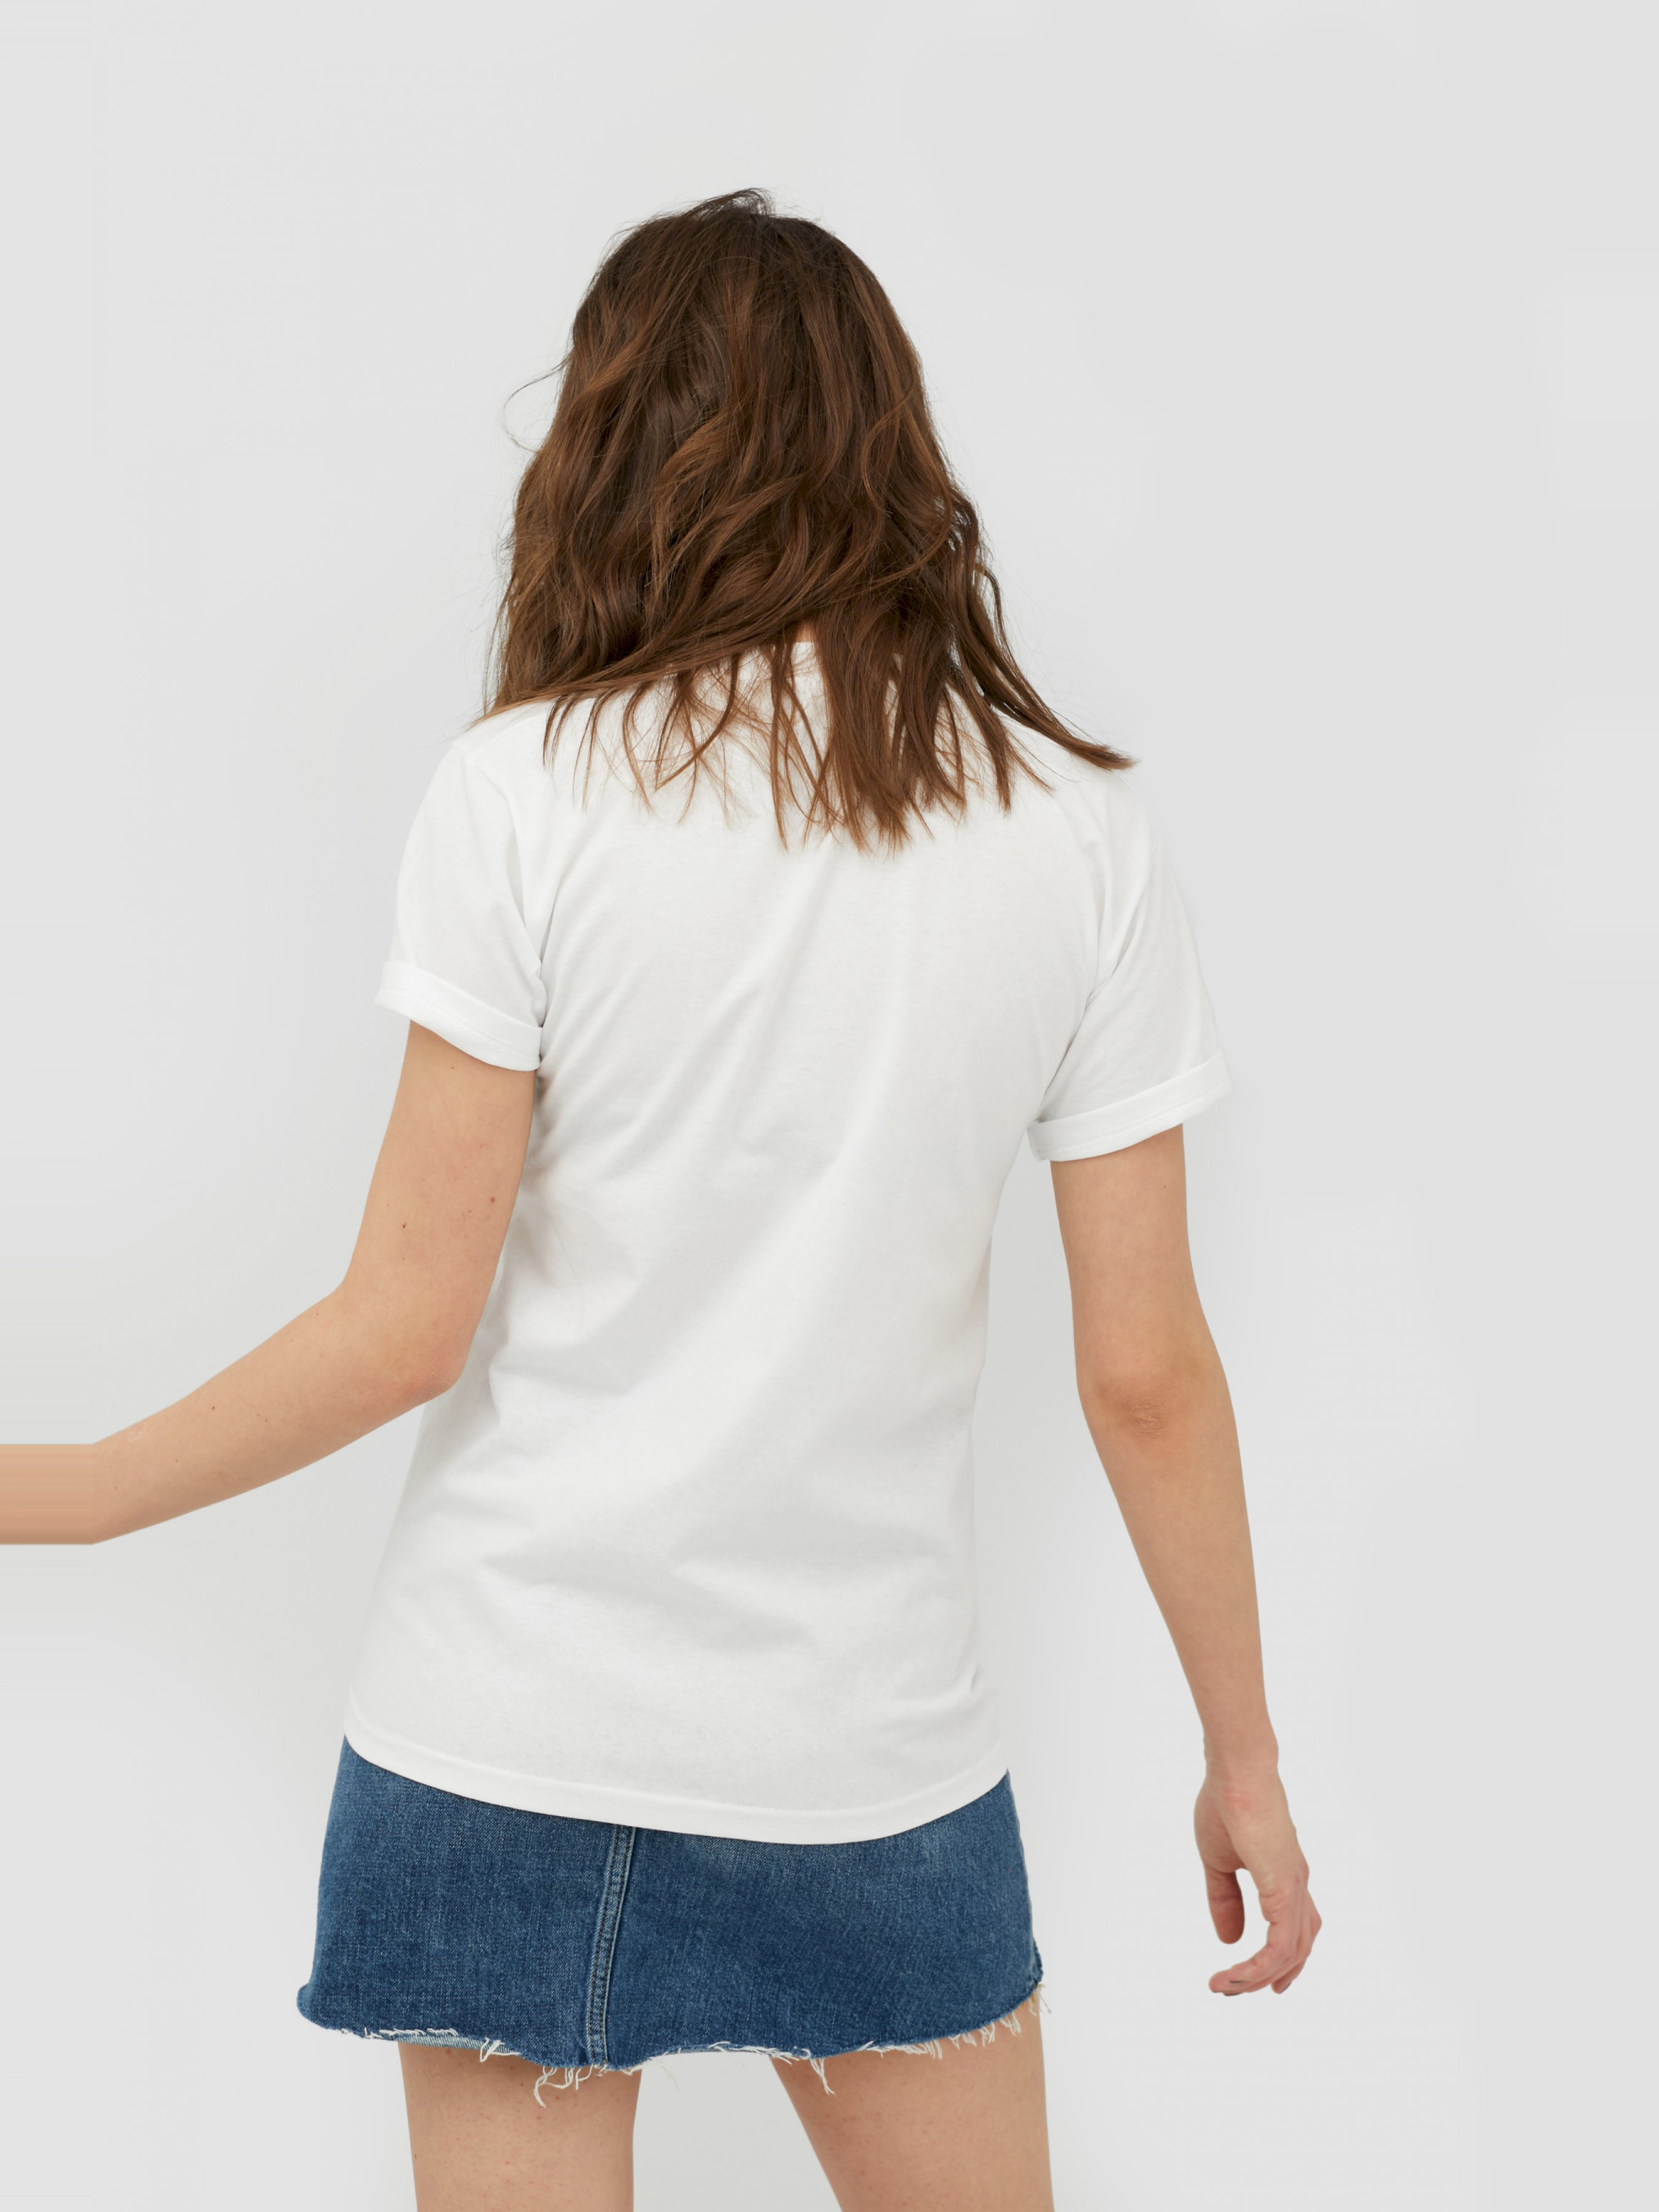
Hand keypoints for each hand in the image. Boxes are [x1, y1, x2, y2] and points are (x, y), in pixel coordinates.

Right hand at [1194, 1766, 1319, 1994]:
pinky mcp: (1284, 1889)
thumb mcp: (1218, 1861)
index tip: (1242, 1978)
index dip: (1275, 1960)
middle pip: (1297, 1950)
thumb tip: (1229, 1942)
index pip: (1294, 1931)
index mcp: (1285, 1876)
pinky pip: (1280, 1944)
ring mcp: (1294, 1888)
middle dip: (1266, 1977)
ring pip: (1290, 1953)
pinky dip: (1259, 1965)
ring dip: (1257, 1976)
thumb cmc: (1226, 1804)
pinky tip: (1237, 1973)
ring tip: (1225, 1985)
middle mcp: (1297, 1886)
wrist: (1236, 1772)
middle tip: (1232, 1989)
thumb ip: (1224, 1900)